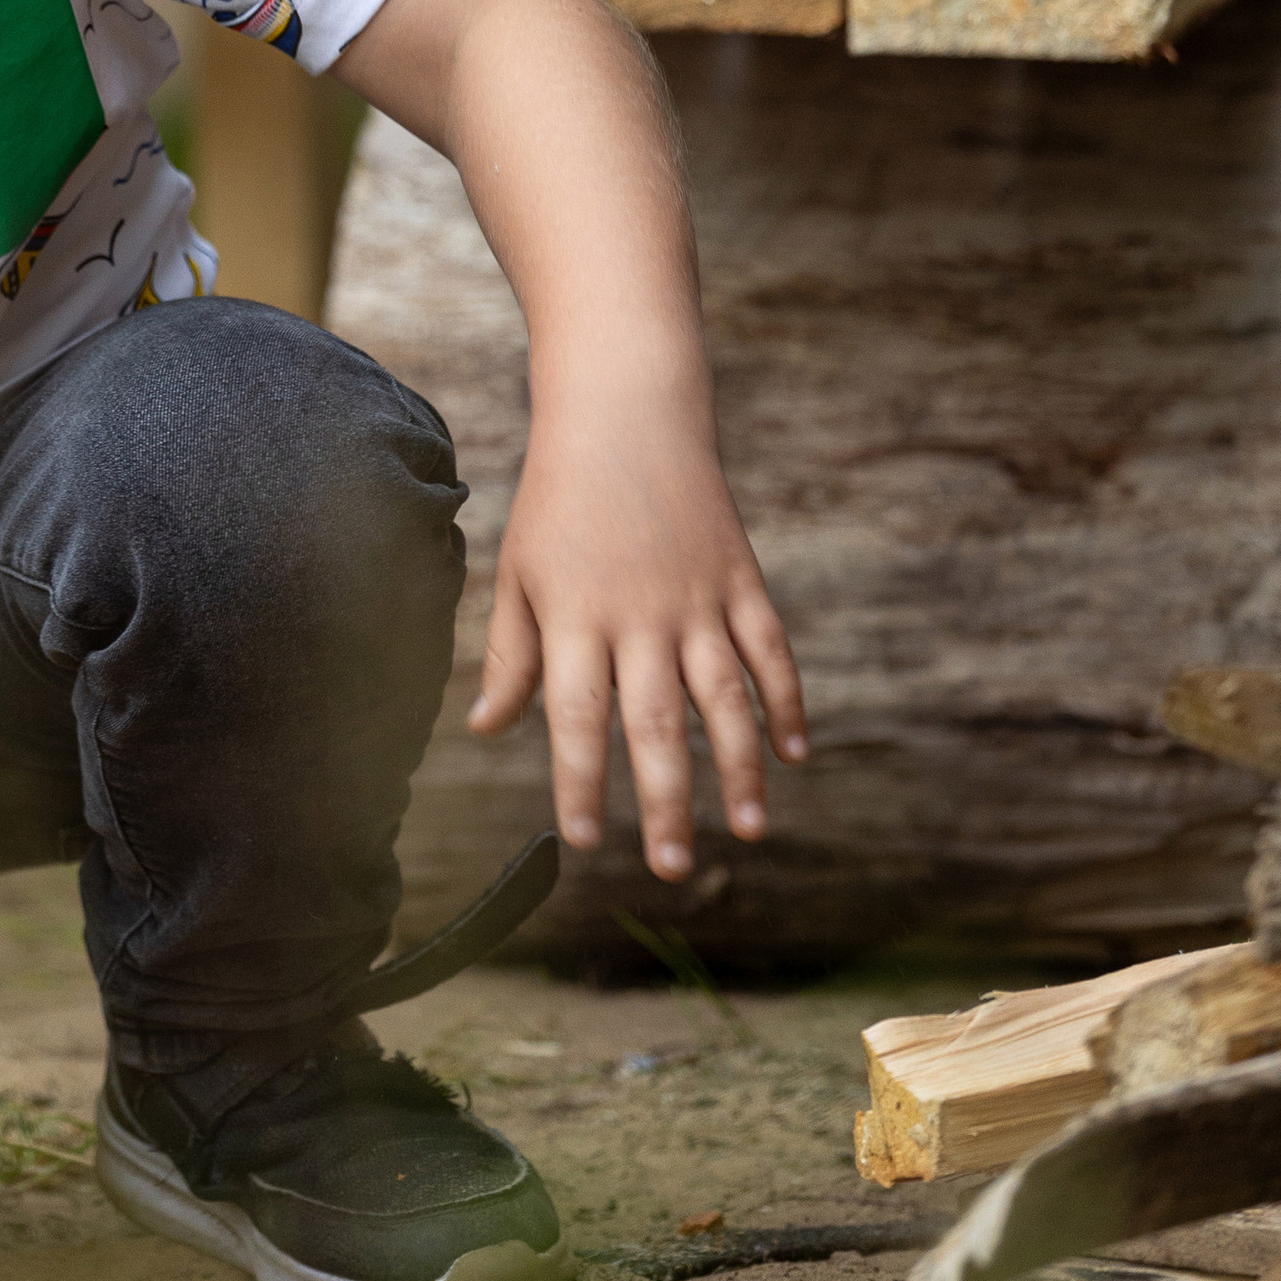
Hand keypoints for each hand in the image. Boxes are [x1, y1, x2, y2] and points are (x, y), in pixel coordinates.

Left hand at [467, 398, 804, 883]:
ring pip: (724, 698)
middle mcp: (640, 615)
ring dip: (739, 769)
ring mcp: (697, 598)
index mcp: (575, 616)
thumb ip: (508, 654)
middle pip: (655, 724)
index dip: (580, 781)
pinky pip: (770, 651)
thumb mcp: (518, 571)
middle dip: (665, 802)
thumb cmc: (558, 499)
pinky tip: (793, 754)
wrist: (625, 413)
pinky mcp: (740, 578)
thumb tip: (487, 728)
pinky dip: (785, 702)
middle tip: (670, 867)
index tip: (583, 840)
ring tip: (748, 830)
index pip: (576, 717)